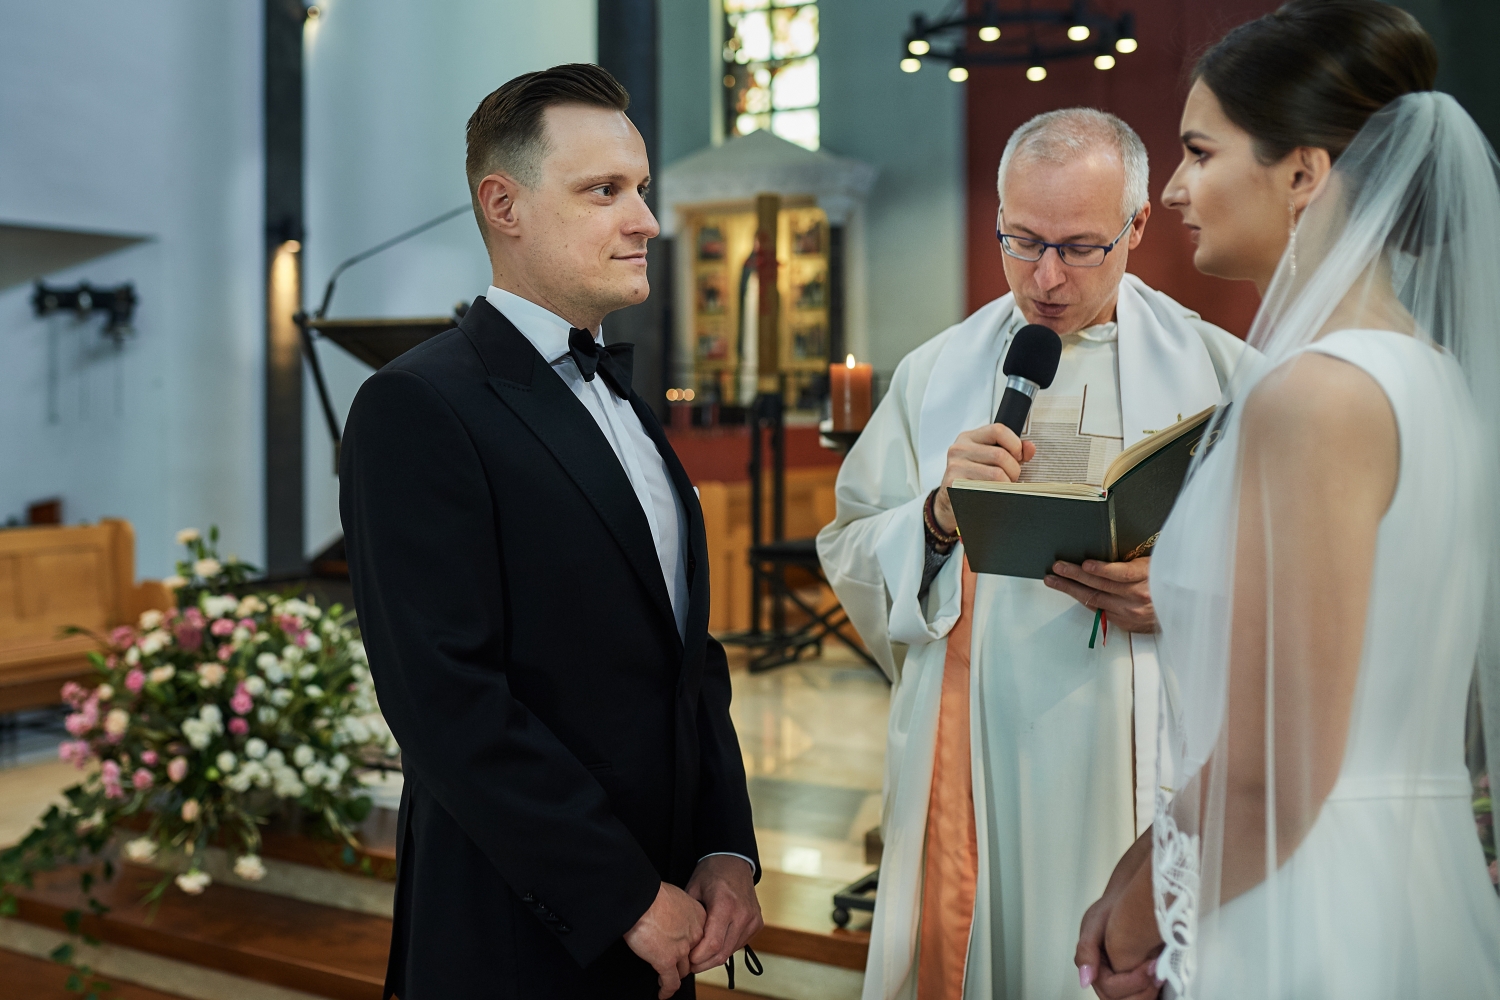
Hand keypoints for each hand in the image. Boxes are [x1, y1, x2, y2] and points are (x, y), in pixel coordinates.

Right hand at [624, 882, 706, 998]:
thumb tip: (672, 915)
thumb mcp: (675, 896)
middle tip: (676, 963)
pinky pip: (670, 982)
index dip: (694, 946)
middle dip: (686, 961)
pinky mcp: (666, 961)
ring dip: (675, 975)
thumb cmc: (652, 893)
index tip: (687, 950)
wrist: (640, 898)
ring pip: (684, 970)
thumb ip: (679, 910)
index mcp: (699, 918)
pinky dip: (666, 990)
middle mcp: (695, 935)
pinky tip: (662, 993)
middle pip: (695, 956)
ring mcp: (682, 950)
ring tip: (667, 977)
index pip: (702, 939)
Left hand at [685, 855, 762, 973]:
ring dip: (714, 958)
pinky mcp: (757, 923)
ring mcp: (752, 919)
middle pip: (722, 953)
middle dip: (703, 964)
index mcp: (725, 904)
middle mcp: (743, 914)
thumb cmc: (711, 873)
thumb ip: (689, 917)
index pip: (712, 944)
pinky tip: (713, 945)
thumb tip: (679, 943)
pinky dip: (725, 948)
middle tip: (688, 966)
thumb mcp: (693, 890)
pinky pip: (739, 944)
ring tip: (698, 957)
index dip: (697, 958)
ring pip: (731, 952)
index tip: (685, 960)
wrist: (734, 861)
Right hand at [933, 424, 1037, 532]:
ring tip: (1002, 488)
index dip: (1015, 444)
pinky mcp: (955, 485)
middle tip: (1011, 478)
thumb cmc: (973, 479)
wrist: (951, 502)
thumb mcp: (991, 460)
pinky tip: (993, 495)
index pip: (998, 430)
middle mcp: (959, 449)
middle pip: (1000, 455)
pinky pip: (987, 490)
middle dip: (1013, 470)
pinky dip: (997, 495)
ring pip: (996, 475)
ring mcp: (955, 467)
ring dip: (1006, 485)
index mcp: (969, 438)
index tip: (1018, 456)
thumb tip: (1029, 448)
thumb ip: (1012, 451)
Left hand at [1044, 557, 1155, 632]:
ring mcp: (1131, 612)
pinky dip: (1084, 600)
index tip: (1085, 564)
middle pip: (1102, 586)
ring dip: (1071, 589)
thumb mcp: (1155, 564)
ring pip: (1095, 600)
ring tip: (1054, 580)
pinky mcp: (1125, 623)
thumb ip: (1133, 562)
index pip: (1123, 574)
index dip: (1102, 569)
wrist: (1182, 611)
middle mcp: (1139, 597)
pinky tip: (1071, 591)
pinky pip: (1099, 610)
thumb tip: (1104, 552)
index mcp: (1149, 577)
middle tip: (1057, 567)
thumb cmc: (1166, 581)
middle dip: (1075, 576)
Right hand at [1077, 831, 1159, 999]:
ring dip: (1151, 990)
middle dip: (1142, 989)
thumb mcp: (1094, 924)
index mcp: (1094, 969)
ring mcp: (1123, 982)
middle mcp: (1108, 980)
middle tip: (1158, 970)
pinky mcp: (1138, 981)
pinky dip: (1155, 990)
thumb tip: (1084, 980)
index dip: (1131, 982)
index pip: (1111, 989)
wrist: (1132, 899)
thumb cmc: (1111, 909)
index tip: (1149, 965)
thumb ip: (1085, 951)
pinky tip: (1163, 976)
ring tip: (1162, 971)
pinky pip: (1146, 995)